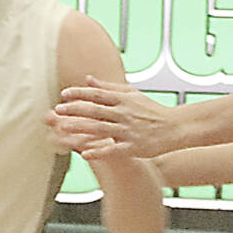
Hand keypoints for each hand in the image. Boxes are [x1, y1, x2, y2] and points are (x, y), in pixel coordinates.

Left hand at [50, 76, 173, 159]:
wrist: (175, 127)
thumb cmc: (152, 111)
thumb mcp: (132, 94)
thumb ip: (109, 87)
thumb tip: (87, 79)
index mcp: (123, 100)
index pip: (97, 94)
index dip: (80, 93)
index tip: (64, 94)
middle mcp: (124, 113)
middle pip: (95, 110)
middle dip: (75, 110)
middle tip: (57, 110)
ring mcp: (128, 130)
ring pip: (100, 129)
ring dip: (80, 129)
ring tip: (63, 129)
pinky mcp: (133, 146)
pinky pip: (113, 149)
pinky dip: (99, 151)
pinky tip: (85, 153)